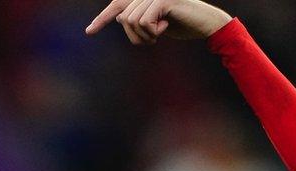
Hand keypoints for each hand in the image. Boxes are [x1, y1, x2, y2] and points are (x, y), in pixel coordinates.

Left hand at [86, 0, 231, 44]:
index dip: (102, 19)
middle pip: (124, 19)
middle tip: (153, 39)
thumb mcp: (155, 26)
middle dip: (135, 37)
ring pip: (131, 21)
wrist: (206, 24)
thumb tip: (121, 18)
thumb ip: (138, 21)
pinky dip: (153, 31)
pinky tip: (166, 26)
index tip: (89, 32)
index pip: (117, 6)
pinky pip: (144, 21)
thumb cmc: (182, 25)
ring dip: (145, 35)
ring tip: (160, 32)